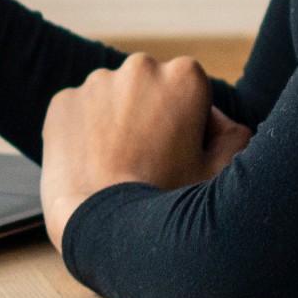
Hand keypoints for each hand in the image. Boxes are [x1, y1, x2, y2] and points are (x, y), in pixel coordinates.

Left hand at [38, 54, 248, 242]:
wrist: (103, 230)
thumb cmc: (168, 203)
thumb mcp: (222, 173)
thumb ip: (235, 135)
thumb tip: (219, 119)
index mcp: (185, 76)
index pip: (190, 90)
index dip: (189, 124)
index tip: (180, 153)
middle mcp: (139, 67)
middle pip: (149, 88)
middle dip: (151, 115)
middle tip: (149, 162)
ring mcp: (95, 83)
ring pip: (112, 98)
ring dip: (116, 121)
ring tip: (119, 166)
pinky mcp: (62, 102)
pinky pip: (79, 112)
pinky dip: (84, 132)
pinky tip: (92, 165)